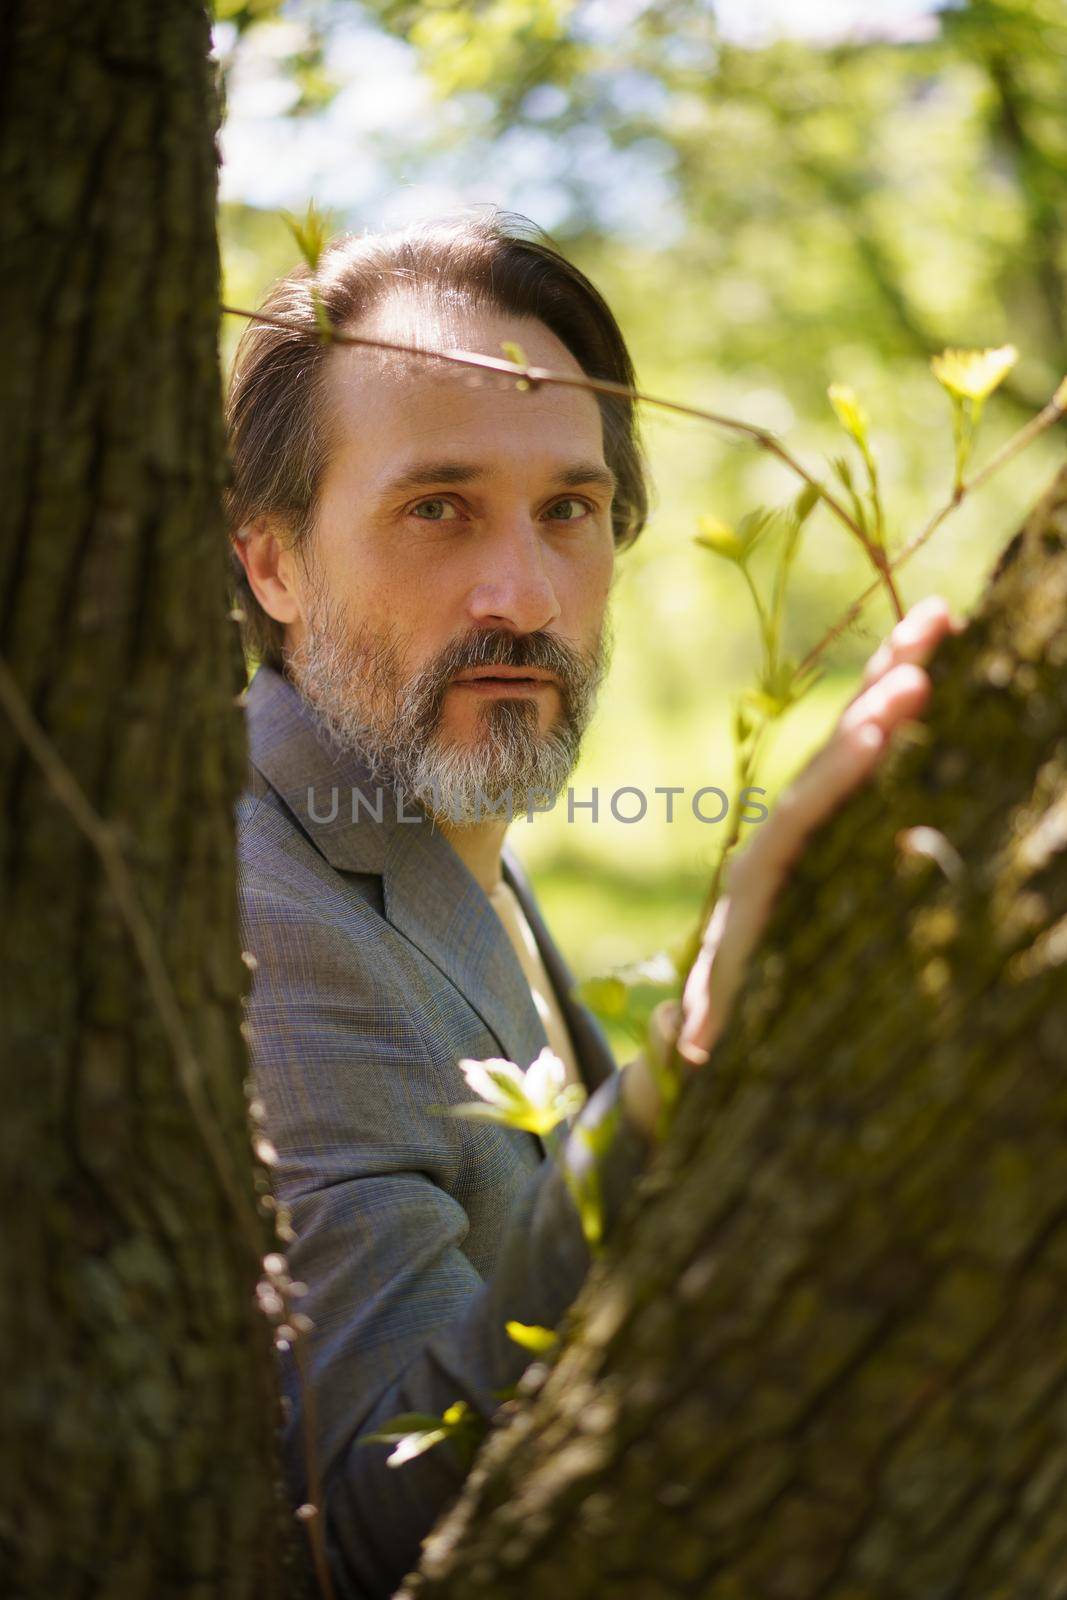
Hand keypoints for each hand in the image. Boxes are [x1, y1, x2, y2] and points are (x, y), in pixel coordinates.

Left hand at [674, 593, 961, 1068]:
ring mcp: (822, 799)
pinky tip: (944, 631)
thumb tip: (692, 1044)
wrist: (736, 952)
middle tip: (920, 662)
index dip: (841, 774)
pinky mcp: (849, 792)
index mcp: (769, 865)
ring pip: (857, 725)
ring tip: (937, 615)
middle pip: (833, 755)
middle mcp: (794, 818)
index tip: (880, 732)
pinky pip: (876, 729)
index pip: (805, 811)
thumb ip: (711, 1010)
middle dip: (875, 709)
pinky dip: (903, 681)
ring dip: (894, 669)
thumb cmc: (736, 981)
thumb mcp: (722, 996)